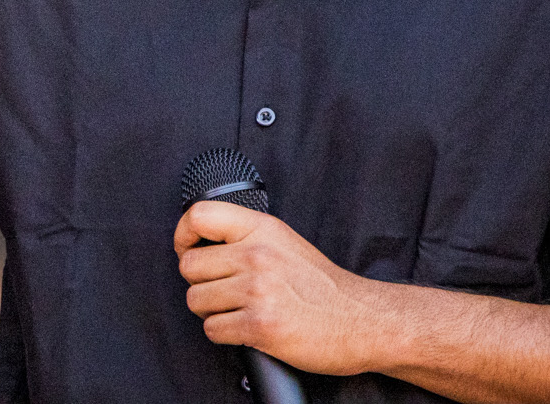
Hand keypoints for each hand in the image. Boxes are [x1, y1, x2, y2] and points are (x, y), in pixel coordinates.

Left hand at [176, 200, 399, 374]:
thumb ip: (245, 237)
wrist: (366, 321)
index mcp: (261, 230)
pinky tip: (247, 329)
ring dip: (213, 311)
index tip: (188, 250)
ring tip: (239, 311)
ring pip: (196, 300)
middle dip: (201, 283)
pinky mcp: (260, 325)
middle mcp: (257, 256)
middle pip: (189, 267)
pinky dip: (225, 334)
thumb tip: (199, 242)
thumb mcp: (284, 242)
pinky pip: (213, 329)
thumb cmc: (324, 287)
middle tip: (224, 291)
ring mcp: (258, 291)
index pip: (199, 216)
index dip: (184, 236)